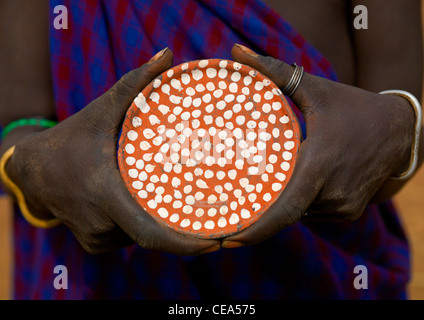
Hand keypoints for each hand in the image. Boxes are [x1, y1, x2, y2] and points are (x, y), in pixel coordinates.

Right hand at [5, 48, 219, 254]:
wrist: (33, 170)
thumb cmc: (71, 139)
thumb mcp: (101, 110)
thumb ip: (135, 84)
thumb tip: (168, 54)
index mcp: (106, 196)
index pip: (151, 233)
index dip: (184, 244)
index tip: (215, 243)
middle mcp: (102, 225)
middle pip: (152, 234)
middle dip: (180, 228)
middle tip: (210, 214)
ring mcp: (96, 239)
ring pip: (140, 236)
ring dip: (158, 221)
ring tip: (180, 203)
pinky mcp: (93, 245)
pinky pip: (128, 237)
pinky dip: (141, 224)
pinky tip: (148, 205)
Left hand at [222, 44, 414, 247]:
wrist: (400, 130)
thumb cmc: (352, 107)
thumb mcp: (314, 89)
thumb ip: (273, 73)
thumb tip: (237, 52)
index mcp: (320, 164)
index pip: (284, 207)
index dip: (256, 229)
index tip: (228, 240)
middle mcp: (332, 192)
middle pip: (285, 214)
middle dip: (256, 223)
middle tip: (225, 224)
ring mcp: (343, 206)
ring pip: (298, 213)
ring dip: (279, 208)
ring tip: (252, 201)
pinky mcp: (349, 211)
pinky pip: (313, 212)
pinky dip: (297, 204)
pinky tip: (285, 192)